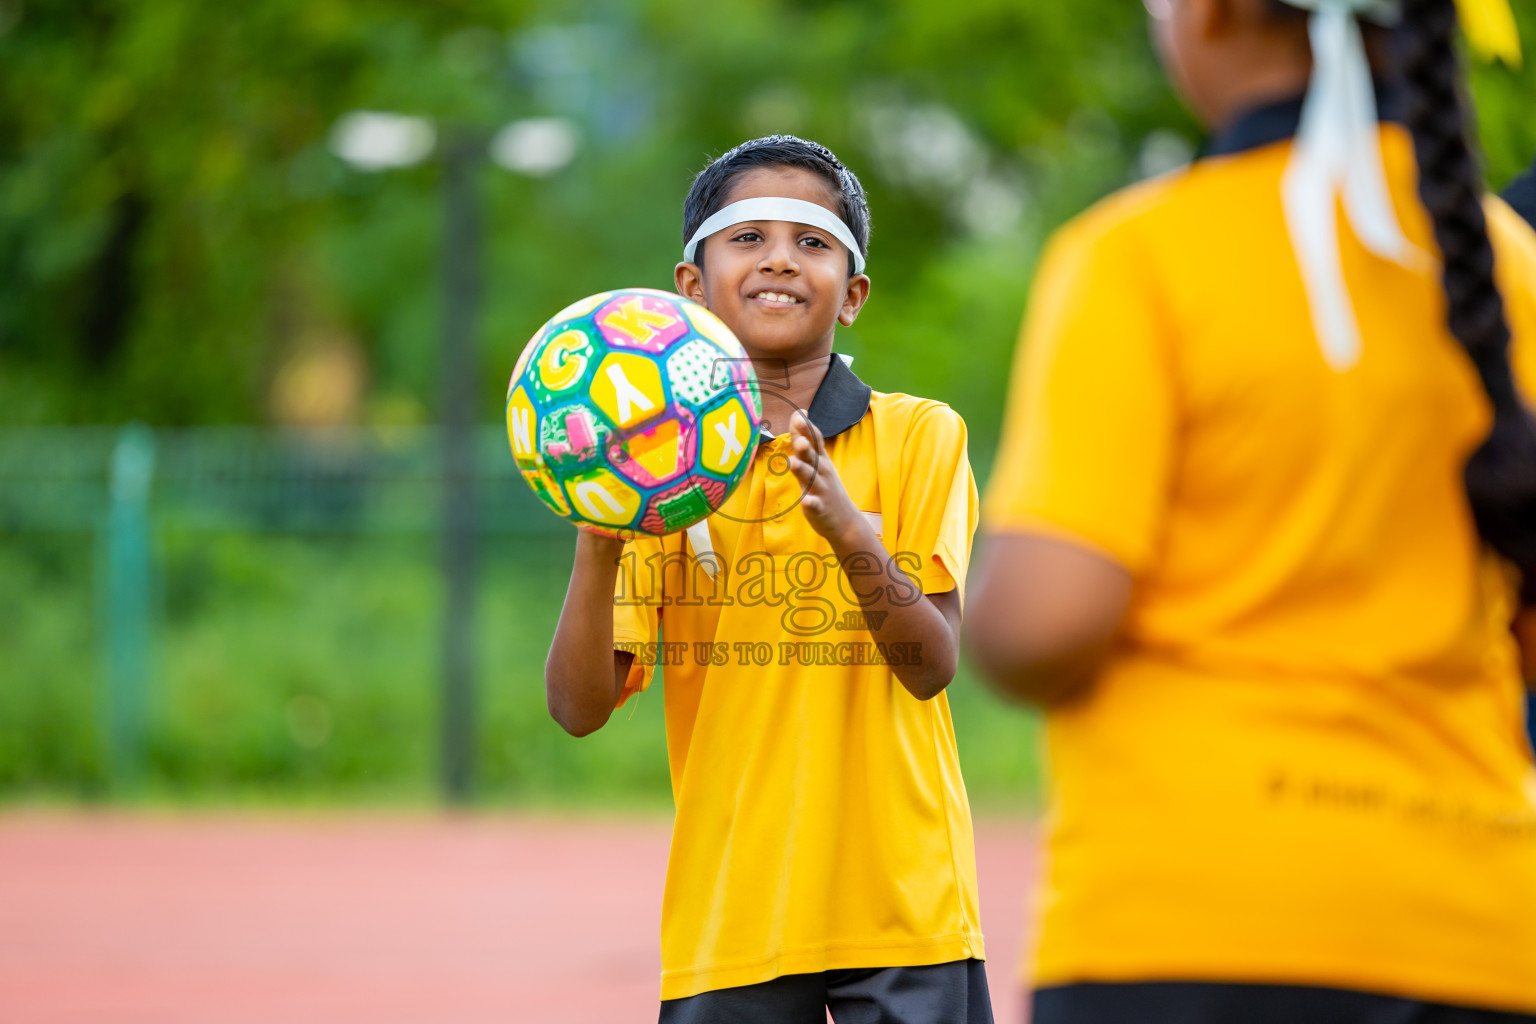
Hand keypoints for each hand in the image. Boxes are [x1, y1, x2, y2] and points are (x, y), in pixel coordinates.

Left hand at [787, 409, 860, 541]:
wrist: (845, 521)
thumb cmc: (826, 487)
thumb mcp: (817, 462)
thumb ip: (804, 441)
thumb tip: (798, 415)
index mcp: (821, 460)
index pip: (815, 440)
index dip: (806, 428)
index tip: (799, 414)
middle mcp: (822, 472)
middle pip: (813, 457)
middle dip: (806, 446)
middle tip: (799, 438)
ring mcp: (822, 490)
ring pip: (811, 478)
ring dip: (803, 470)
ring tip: (792, 462)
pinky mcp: (820, 508)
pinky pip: (815, 505)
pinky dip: (811, 503)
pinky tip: (806, 502)